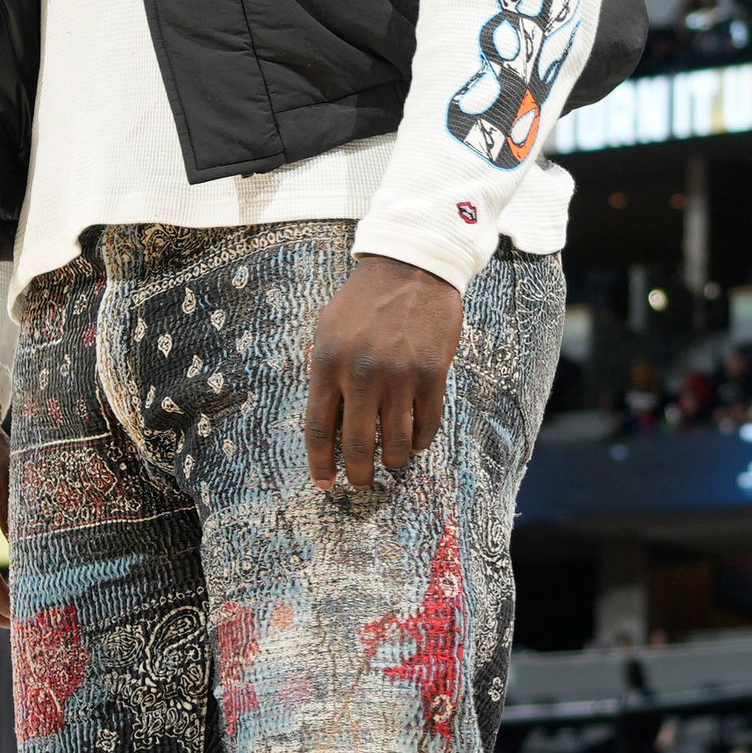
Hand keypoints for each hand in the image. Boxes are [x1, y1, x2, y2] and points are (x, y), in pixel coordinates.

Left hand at [304, 255, 465, 489]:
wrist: (411, 268)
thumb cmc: (364, 302)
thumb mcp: (328, 331)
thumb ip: (324, 374)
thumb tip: (327, 422)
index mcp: (328, 364)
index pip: (319, 429)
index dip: (321, 463)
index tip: (325, 482)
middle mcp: (362, 374)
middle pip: (358, 445)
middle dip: (358, 474)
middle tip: (360, 484)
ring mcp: (400, 377)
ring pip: (397, 443)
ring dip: (393, 461)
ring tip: (391, 462)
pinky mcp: (432, 375)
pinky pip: (427, 425)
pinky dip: (421, 441)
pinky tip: (415, 441)